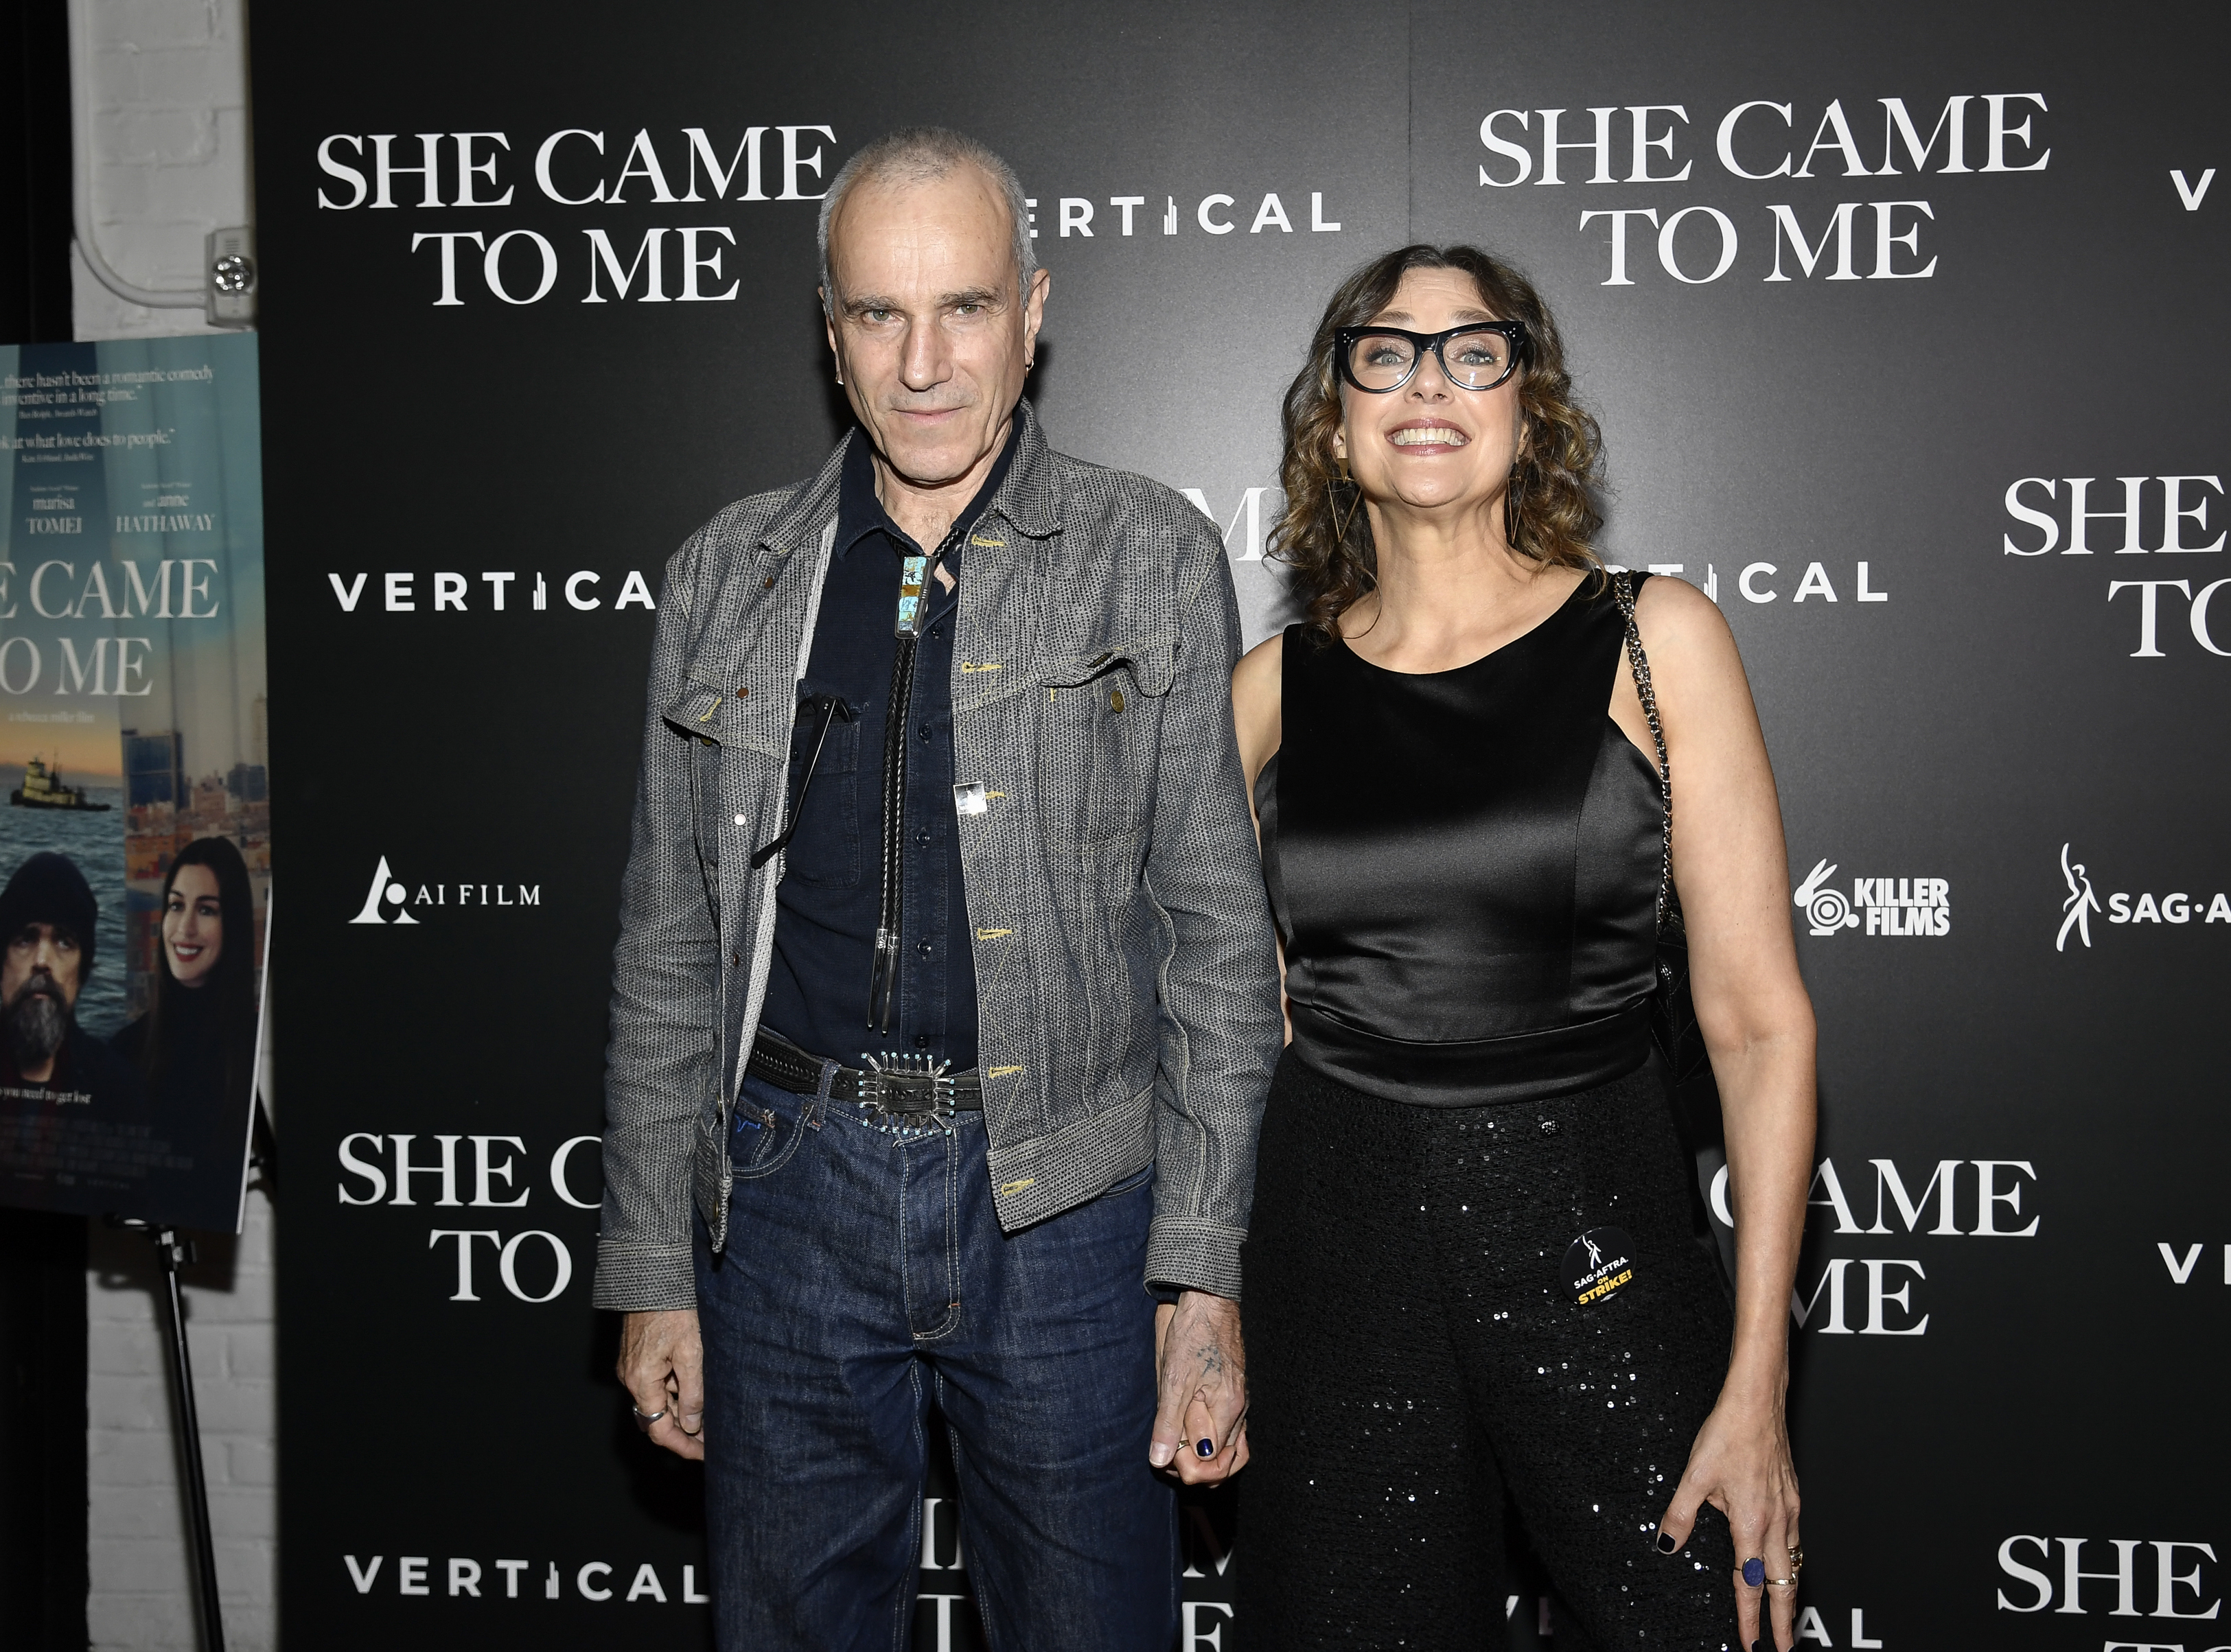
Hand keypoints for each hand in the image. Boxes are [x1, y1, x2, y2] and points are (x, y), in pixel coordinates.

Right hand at [617, 1308, 704, 1461]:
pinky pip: (655, 1385)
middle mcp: (631, 1378)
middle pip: (656, 1419)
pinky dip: (674, 1393)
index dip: (682, 1445)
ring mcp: (632, 1368)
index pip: (659, 1429)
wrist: (652, 1278)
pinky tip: (695, 1391)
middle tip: (710, 1440)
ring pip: (657, 1401)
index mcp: (641, 1381)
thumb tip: (692, 1423)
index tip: (703, 1454)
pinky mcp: (637, 1358)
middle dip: (683, 1432)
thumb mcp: (690, 1352)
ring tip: (710, 1416)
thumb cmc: (672, 1309)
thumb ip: (692, 1391)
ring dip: (680, 1411)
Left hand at [1149, 1290, 1248, 1483]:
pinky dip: (1211, 1441)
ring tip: (1177, 1448)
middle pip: (1226, 1463)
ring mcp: (1238, 1402)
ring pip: (1229, 1450)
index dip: (1186, 1466)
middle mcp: (1240, 1411)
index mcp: (1229, 1410)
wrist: (1207, 1301)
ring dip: (1204, 1459)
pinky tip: (1189, 1433)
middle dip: (1197, 1469)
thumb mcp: (1174, 1380)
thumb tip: (1161, 1460)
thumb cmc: (1192, 1335)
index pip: (1212, 1463)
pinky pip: (1229, 1432)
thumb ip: (1169, 1423)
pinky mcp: (1233, 1393)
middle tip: (1168, 1455)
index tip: (1166, 1454)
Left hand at [1655, 1390, 1800, 1650]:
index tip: (1751, 1643)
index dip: (1749, 1617)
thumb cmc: (1728, 1433)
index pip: (1749, 1584)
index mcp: (1751, 1522)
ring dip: (1790, 1592)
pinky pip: (1795, 1539)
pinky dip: (1792, 1560)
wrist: (1758, 1402)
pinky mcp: (1792, 1496)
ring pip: (1794, 1563)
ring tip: (1785, 1614)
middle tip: (1783, 1647)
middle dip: (1783, 1620)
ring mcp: (1789, 1509)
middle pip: (1783, 1584)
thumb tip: (1667, 1545)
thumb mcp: (1693, 1476)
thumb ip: (1680, 1515)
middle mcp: (1776, 1521)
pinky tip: (1785, 1561)